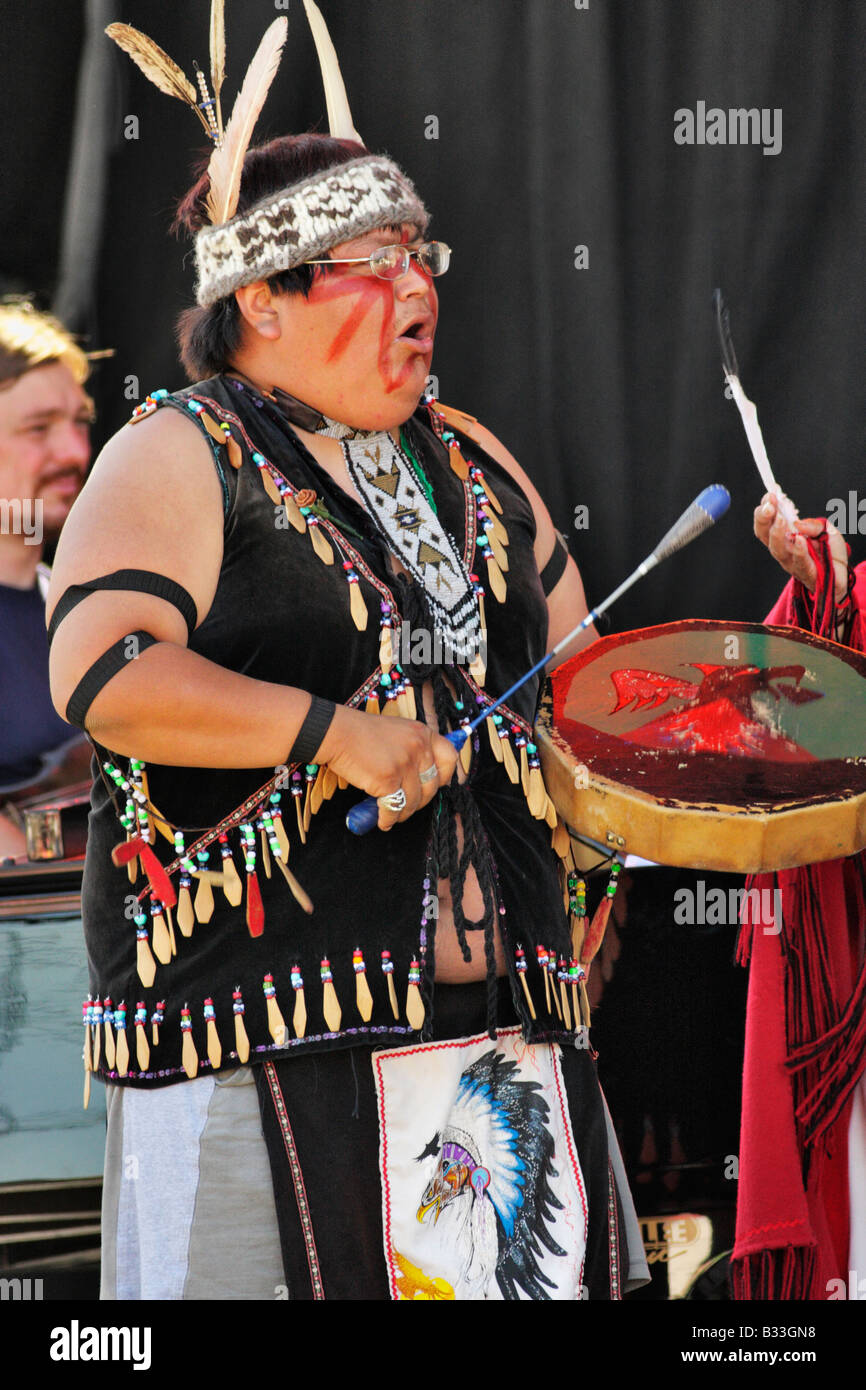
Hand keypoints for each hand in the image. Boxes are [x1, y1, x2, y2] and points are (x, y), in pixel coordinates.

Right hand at [316, 705, 457, 829]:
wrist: (337, 732)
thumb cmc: (361, 733)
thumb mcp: (397, 731)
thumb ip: (414, 747)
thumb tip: (423, 776)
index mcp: (423, 733)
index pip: (450, 757)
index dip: (444, 776)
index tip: (435, 786)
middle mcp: (418, 747)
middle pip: (432, 785)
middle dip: (421, 801)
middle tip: (409, 805)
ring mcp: (404, 763)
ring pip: (414, 801)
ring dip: (404, 813)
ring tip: (393, 815)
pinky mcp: (388, 779)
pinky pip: (395, 807)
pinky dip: (388, 819)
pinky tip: (383, 821)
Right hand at [754, 493, 848, 603]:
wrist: (841, 575)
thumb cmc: (829, 551)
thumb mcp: (825, 529)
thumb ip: (813, 524)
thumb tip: (797, 523)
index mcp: (783, 538)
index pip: (766, 523)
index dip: (764, 510)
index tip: (770, 495)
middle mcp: (783, 550)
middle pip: (765, 536)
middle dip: (764, 519)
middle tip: (769, 505)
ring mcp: (792, 563)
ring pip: (778, 550)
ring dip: (777, 533)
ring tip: (780, 519)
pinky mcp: (806, 574)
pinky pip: (799, 562)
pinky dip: (798, 550)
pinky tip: (799, 539)